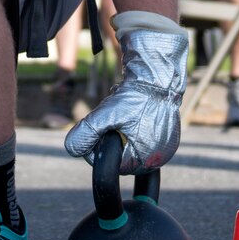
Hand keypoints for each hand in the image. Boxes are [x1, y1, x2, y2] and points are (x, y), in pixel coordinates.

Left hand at [66, 11, 189, 173]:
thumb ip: (86, 133)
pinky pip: (140, 136)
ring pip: (129, 145)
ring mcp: (165, 146)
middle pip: (121, 156)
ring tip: (124, 112)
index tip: (96, 127)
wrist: (159, 74)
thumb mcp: (106, 114)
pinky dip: (132, 126)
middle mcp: (159, 158)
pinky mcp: (166, 134)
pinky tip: (133, 112)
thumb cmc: (136, 95)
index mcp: (147, 159)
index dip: (98, 147)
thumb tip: (72, 149)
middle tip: (111, 117)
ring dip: (120, 131)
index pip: (112, 165)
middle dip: (111, 138)